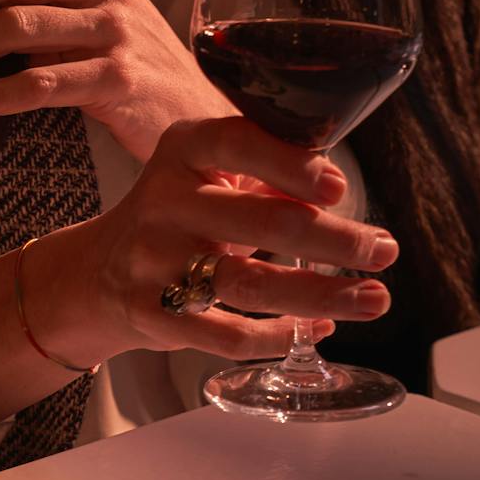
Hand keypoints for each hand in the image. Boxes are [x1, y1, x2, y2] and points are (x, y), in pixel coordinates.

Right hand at [51, 117, 398, 364]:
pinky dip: (277, 336)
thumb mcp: (207, 175)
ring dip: (321, 294)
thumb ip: (265, 170)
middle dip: (335, 240)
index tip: (340, 188)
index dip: (293, 166)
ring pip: (250, 283)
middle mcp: (163, 201)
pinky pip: (224, 333)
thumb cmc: (175, 216)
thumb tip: (337, 183)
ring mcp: (153, 261)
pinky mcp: (150, 313)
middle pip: (261, 220)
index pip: (239, 144)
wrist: (96, 274)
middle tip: (383, 251)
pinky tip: (315, 330)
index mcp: (182, 151)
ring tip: (373, 298)